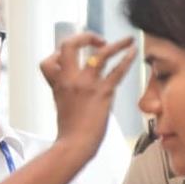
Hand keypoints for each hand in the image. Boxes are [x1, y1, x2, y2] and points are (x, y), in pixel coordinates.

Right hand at [40, 32, 136, 159]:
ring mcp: (86, 84)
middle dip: (84, 37)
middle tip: (97, 40)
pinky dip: (127, 58)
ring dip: (116, 44)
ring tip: (127, 39)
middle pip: (69, 45)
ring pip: (99, 53)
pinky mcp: (103, 92)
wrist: (75, 145)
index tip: (70, 58)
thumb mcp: (61, 106)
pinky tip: (134, 52)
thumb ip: (67, 91)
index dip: (58, 54)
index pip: (50, 60)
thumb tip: (80, 86)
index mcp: (58, 84)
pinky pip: (117, 70)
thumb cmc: (70, 132)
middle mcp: (70, 80)